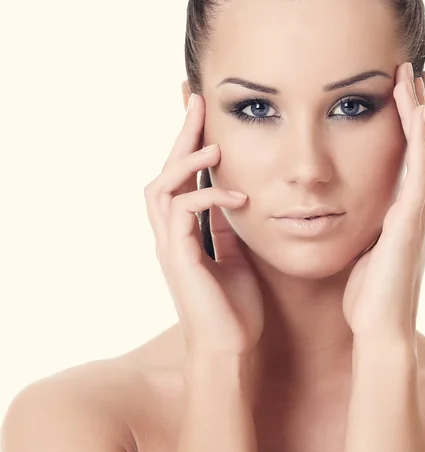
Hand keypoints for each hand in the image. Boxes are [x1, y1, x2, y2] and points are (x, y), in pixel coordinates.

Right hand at [143, 86, 263, 357]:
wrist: (230, 350)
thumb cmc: (235, 308)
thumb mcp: (237, 255)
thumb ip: (228, 226)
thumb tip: (235, 195)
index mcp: (184, 232)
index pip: (180, 177)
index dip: (188, 142)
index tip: (201, 111)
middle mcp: (170, 234)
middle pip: (163, 172)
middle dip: (180, 136)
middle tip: (197, 102)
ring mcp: (171, 246)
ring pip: (160, 188)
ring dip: (186, 162)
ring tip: (215, 146)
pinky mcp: (179, 258)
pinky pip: (182, 214)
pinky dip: (207, 197)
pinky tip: (237, 196)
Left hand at [342, 62, 424, 348]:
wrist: (378, 330)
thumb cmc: (366, 294)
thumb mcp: (362, 250)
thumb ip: (362, 227)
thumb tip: (341, 211)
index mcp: (402, 212)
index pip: (407, 158)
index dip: (406, 125)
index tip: (397, 94)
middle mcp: (417, 206)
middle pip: (422, 145)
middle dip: (417, 108)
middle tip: (412, 72)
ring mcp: (419, 211)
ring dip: (419, 112)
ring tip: (413, 77)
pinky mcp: (413, 218)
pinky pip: (420, 169)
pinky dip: (419, 137)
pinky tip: (416, 110)